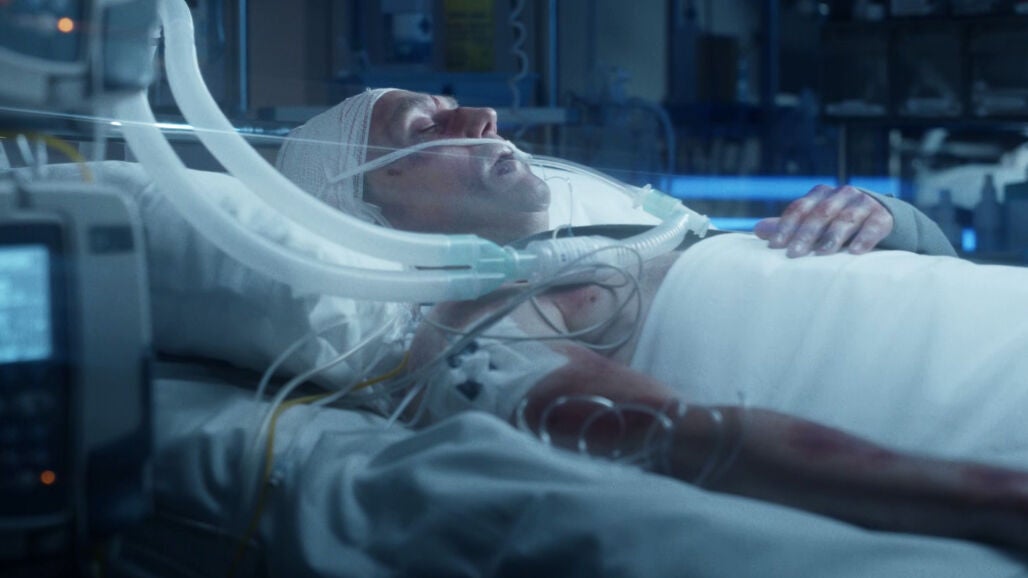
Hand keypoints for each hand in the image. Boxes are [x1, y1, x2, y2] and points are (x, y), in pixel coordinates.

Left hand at [754, 185, 894, 257]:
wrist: (883, 218)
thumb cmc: (838, 222)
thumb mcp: (814, 221)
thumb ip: (789, 226)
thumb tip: (757, 230)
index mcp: (821, 194)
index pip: (799, 208)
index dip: (786, 226)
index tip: (775, 246)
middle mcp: (842, 194)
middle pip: (820, 213)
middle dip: (806, 234)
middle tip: (794, 254)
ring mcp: (864, 204)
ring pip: (846, 219)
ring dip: (833, 236)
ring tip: (823, 253)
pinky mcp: (883, 216)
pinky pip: (873, 226)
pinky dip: (864, 238)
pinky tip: (855, 252)